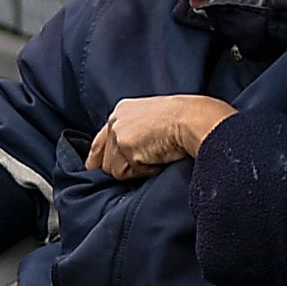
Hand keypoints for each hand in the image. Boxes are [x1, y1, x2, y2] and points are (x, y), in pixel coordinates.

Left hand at [84, 95, 231, 179]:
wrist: (192, 119)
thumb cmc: (183, 120)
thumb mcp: (152, 119)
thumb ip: (134, 132)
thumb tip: (127, 155)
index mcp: (121, 112)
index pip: (99, 141)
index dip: (97, 158)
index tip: (93, 168)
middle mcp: (115, 122)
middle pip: (107, 162)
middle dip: (125, 167)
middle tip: (149, 158)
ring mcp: (119, 136)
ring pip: (116, 171)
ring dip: (137, 170)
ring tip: (156, 155)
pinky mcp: (126, 149)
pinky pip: (131, 173)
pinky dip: (146, 171)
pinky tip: (159, 157)